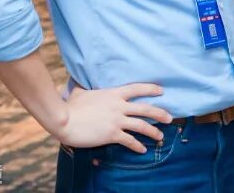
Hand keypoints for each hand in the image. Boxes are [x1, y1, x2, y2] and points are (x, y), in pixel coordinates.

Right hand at [54, 83, 172, 152]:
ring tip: (160, 136)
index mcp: (114, 94)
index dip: (151, 89)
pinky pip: (129, 140)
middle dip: (160, 113)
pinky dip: (137, 146)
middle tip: (170, 117)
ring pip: (141, 125)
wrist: (63, 119)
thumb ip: (86, 88)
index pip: (137, 88)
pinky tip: (142, 150)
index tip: (162, 91)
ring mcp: (116, 120)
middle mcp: (119, 106)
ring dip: (153, 131)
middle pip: (145, 108)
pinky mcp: (111, 134)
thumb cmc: (70, 106)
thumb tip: (80, 82)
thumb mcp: (80, 92)